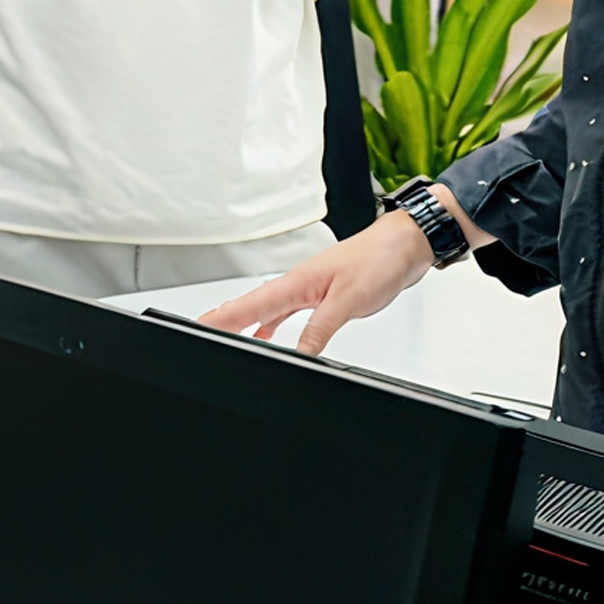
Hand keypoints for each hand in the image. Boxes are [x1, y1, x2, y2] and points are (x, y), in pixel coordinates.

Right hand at [199, 211, 434, 354]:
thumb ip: (321, 329)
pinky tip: (268, 338)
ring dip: (245, 324)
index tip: (199, 327)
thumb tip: (299, 356)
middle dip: (223, 320)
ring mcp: (308, 288)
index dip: (223, 318)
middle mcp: (298, 284)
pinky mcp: (321, 294)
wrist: (404, 246)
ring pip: (266, 310)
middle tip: (199, 334)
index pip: (251, 304)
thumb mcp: (349, 300)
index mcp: (298, 282)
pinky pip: (287, 313)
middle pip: (251, 306)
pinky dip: (272, 326)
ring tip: (224, 339)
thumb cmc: (379, 259)